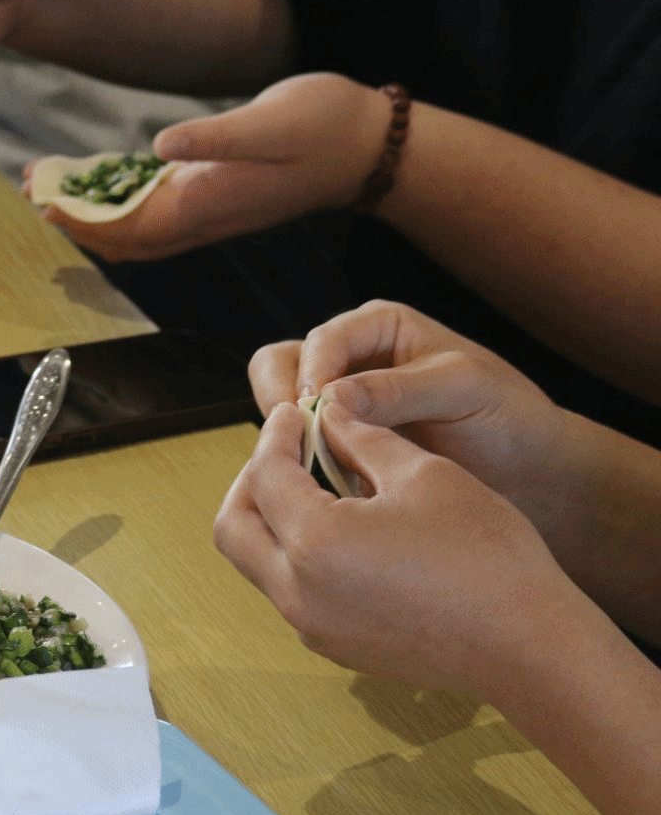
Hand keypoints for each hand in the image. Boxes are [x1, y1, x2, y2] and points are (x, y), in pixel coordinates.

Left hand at [25, 72, 390, 261]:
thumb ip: (215, 137)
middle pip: (121, 236)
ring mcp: (207, 211)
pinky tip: (100, 179)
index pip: (126, 228)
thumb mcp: (269, 122)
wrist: (369, 146)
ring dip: (90, 212)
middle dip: (73, 217)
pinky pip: (154, 211)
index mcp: (205, 204)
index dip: (80, 219)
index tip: (43, 201)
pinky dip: (118, 202)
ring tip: (51, 183)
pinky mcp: (214, 196)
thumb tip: (161, 146)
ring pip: (134, 228)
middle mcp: (201, 218)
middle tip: (33, 187)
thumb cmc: (324, 127)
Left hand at [214, 401, 596, 699]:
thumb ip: (361, 438)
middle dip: (251, 481)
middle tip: (287, 451)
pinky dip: (295, 553)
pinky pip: (288, 590)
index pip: (263, 475)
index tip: (297, 416)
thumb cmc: (488, 556)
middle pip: (233, 526)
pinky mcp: (332, 646)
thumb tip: (327, 414)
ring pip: (256, 562)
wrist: (529, 646)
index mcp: (316, 543)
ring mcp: (311, 626)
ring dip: (271, 519)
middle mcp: (298, 592)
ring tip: (313, 485)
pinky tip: (339, 529)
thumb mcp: (424, 474)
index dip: (275, 436)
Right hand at [246, 300, 580, 534]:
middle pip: (280, 365)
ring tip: (311, 466)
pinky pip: (300, 448)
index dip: (311, 374)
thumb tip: (328, 397)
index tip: (315, 413)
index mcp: (380, 328)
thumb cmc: (510, 419)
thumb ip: (398, 389)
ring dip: (286, 436)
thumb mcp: (463, 390)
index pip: (321, 341)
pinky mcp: (341, 446)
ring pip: (281, 408)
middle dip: (281, 401)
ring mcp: (342, 406)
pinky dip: (302, 465)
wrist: (533, 476)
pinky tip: (326, 487)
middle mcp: (352, 360)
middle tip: (295, 439)